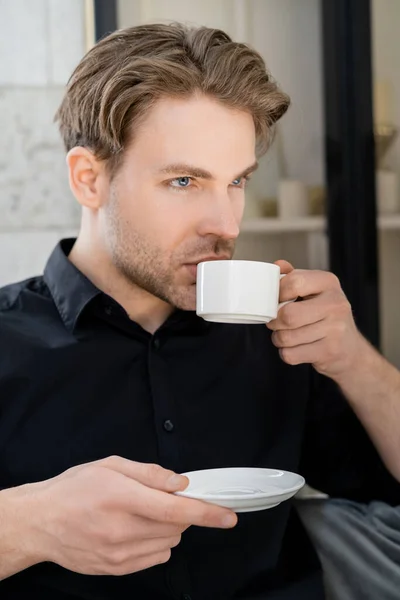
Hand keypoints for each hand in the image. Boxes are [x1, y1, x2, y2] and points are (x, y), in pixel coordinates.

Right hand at [16, 457, 236, 575]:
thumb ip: (149, 473)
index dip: (205, 513)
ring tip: (142, 514)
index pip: (173, 509)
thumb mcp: (110, 465)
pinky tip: (136, 531)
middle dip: (180, 511)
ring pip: (168, 544)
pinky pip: (155, 559)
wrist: (41, 523)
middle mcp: (122, 530)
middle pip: (175, 526)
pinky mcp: (115, 570)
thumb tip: (180, 483)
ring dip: (168, 528)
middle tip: (161, 499)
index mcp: (121, 498)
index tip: (228, 516)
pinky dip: (156, 544)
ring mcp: (118, 555)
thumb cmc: (75, 488)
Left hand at [267, 260, 362, 379]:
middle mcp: (336, 304)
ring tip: (289, 335)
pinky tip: (298, 348)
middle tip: (277, 322)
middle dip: (274, 322)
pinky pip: (290, 354)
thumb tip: (278, 265)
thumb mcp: (314, 291)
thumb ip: (293, 277)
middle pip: (288, 315)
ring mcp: (335, 329)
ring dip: (279, 339)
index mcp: (329, 283)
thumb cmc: (326, 316)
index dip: (276, 294)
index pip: (293, 282)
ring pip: (286, 337)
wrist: (350, 349)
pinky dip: (287, 353)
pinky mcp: (329, 351)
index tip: (276, 301)